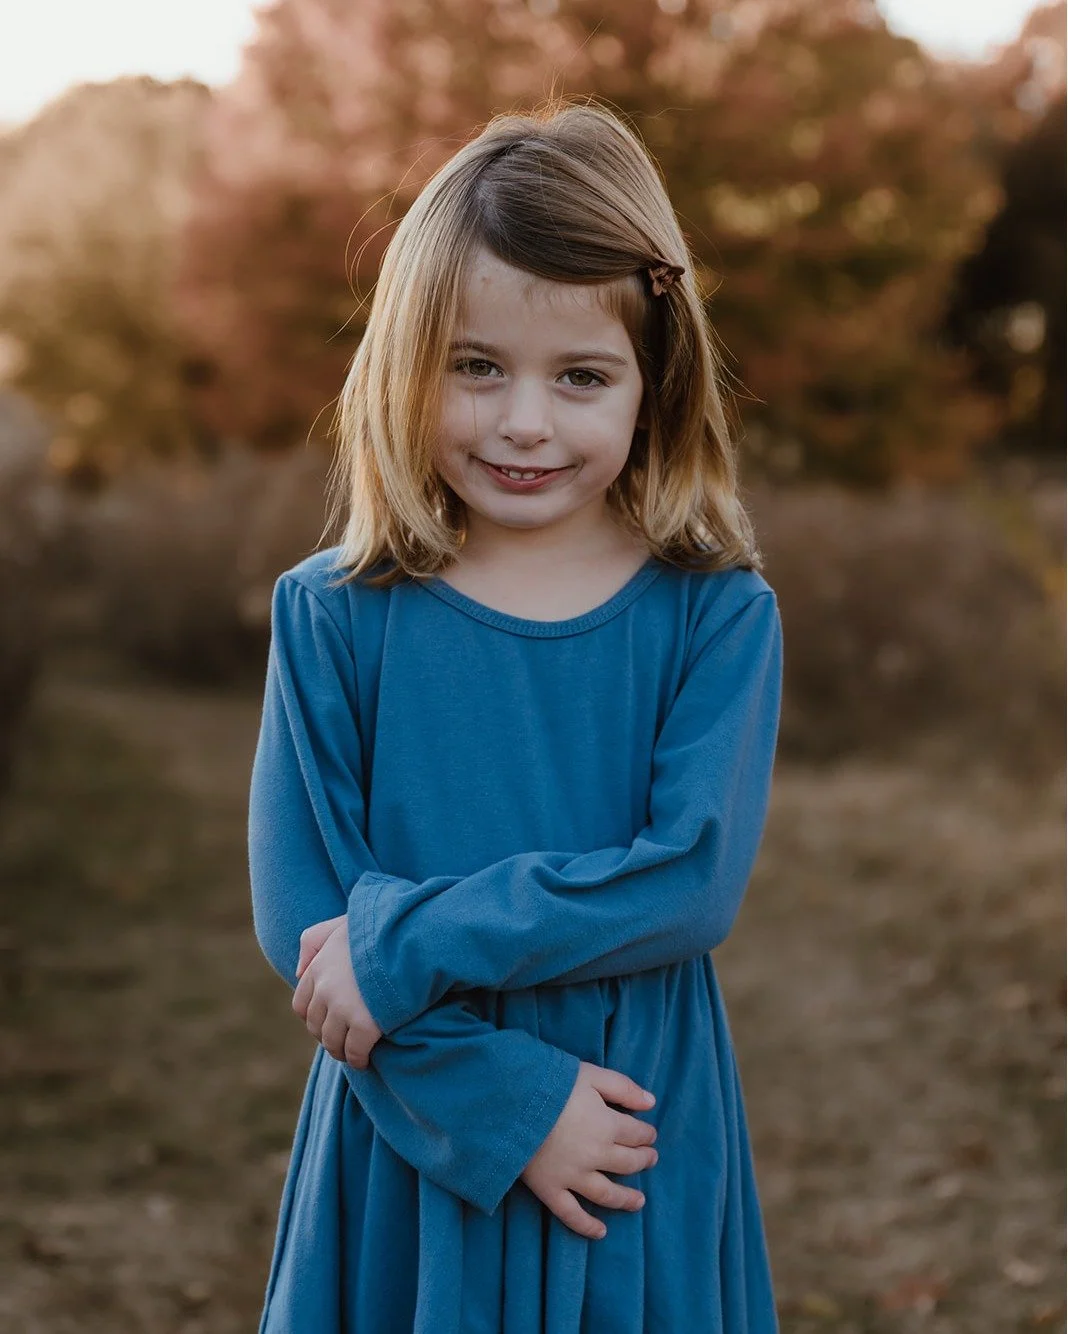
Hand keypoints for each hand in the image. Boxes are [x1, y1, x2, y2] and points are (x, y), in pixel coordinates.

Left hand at [291, 917, 382, 1068]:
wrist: (410, 936)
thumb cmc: (379, 927)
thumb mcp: (339, 924)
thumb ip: (312, 941)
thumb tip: (299, 972)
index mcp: (318, 968)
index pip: (301, 1005)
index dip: (314, 1017)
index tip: (328, 1021)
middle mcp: (325, 990)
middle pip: (316, 1027)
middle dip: (327, 1036)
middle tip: (343, 1039)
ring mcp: (343, 1008)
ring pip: (332, 1043)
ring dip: (341, 1052)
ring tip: (353, 1053)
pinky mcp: (365, 1024)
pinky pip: (355, 1051)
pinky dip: (358, 1059)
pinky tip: (365, 1059)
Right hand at [520, 1061, 658, 1240]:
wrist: (510, 1103)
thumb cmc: (550, 1082)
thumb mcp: (590, 1075)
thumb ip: (623, 1087)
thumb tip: (651, 1103)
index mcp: (607, 1126)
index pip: (636, 1134)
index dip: (646, 1134)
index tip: (649, 1134)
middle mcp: (595, 1156)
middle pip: (627, 1164)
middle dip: (642, 1161)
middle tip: (650, 1159)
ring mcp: (572, 1176)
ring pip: (606, 1194)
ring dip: (625, 1199)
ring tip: (639, 1201)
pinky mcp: (549, 1189)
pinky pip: (571, 1214)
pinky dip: (586, 1226)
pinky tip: (600, 1232)